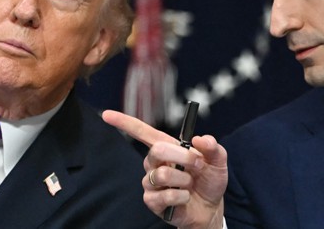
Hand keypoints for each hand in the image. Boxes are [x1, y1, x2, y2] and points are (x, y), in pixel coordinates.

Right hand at [102, 110, 227, 228]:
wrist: (211, 209)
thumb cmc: (209, 181)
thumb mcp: (218, 161)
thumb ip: (213, 147)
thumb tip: (200, 140)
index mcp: (167, 148)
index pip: (141, 132)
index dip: (123, 122)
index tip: (106, 114)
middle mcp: (155, 163)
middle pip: (157, 151)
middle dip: (182, 157)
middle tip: (197, 165)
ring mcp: (152, 182)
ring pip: (162, 174)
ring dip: (184, 179)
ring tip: (190, 185)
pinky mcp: (152, 201)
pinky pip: (164, 195)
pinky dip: (181, 196)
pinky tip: (185, 198)